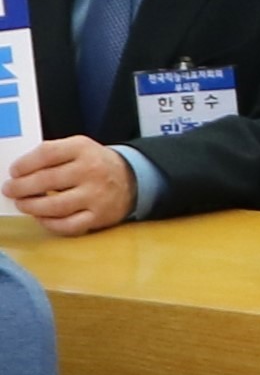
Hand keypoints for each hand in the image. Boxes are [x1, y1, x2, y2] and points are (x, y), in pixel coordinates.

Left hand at [3, 137, 137, 235]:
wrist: (133, 179)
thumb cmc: (95, 164)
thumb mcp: (79, 148)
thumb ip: (52, 155)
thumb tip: (20, 172)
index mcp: (83, 149)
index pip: (47, 153)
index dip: (25, 164)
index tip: (14, 171)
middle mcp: (91, 170)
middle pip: (47, 180)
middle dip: (21, 187)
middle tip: (10, 190)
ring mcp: (96, 195)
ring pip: (54, 206)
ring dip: (31, 206)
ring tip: (22, 204)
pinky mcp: (98, 216)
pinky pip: (67, 225)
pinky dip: (49, 223)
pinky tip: (41, 217)